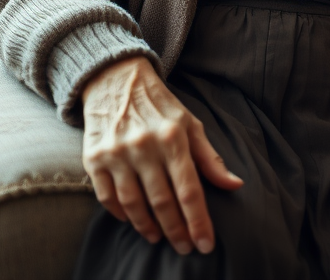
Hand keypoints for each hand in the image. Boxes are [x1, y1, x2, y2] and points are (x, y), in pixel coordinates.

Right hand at [81, 56, 242, 254]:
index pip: (189, 189)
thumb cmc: (161, 105)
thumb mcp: (191, 123)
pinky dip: (121, 214)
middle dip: (177, 231)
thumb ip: (211, 157)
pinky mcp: (94, 158)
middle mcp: (145, 145)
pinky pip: (107, 198)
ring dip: (149, 227)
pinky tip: (134, 221)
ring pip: (134, 204)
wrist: (117, 79)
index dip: (198, 221)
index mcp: (174, 137)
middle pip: (163, 201)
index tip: (206, 244)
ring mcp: (117, 153)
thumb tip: (235, 185)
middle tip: (186, 248)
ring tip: (161, 238)